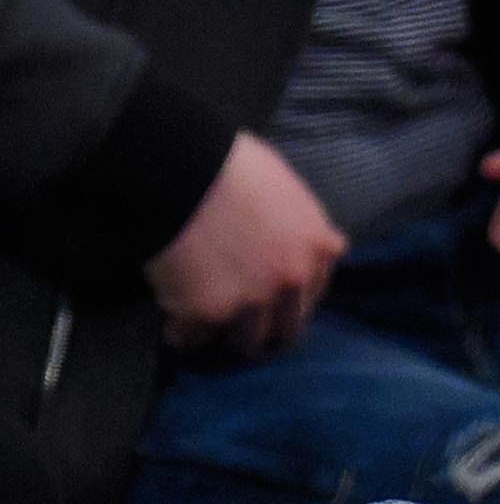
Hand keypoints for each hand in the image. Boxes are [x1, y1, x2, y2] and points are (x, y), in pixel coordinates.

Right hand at [145, 132, 345, 357]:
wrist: (176, 165)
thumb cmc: (228, 162)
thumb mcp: (286, 187)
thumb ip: (303, 223)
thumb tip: (321, 243)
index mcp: (317, 248)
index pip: (313, 293)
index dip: (289, 299)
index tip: (270, 300)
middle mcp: (292, 281)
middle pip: (286, 329)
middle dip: (266, 329)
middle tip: (243, 327)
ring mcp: (252, 301)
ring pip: (245, 341)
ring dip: (227, 335)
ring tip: (207, 329)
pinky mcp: (207, 312)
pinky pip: (192, 338)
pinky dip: (182, 334)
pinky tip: (174, 327)